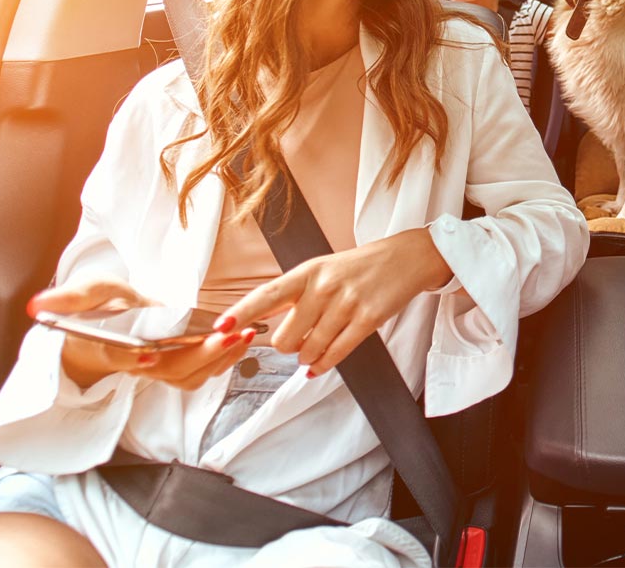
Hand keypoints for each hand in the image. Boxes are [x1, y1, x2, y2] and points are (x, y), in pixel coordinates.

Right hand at [30, 277, 255, 390]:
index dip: (130, 358)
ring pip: (188, 376)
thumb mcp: (85, 292)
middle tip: (225, 336)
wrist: (109, 327)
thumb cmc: (98, 309)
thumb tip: (37, 306)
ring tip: (244, 335)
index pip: (116, 356)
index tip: (147, 352)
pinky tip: (243, 339)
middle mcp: (135, 362)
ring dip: (218, 359)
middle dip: (198, 356)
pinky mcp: (176, 367)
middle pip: (166, 370)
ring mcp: (158, 369)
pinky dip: (224, 359)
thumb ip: (68, 298)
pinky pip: (201, 373)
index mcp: (107, 345)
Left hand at [216, 228, 453, 376]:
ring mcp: (346, 303)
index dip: (242, 312)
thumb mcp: (321, 269)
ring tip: (312, 350)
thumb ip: (294, 294)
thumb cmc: (357, 267)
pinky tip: (319, 365)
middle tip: (297, 340)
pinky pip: (336, 353)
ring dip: (307, 356)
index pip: (267, 294)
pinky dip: (323, 364)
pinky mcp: (368, 319)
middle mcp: (324, 286)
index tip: (221, 327)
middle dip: (287, 346)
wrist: (404, 259)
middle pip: (286, 336)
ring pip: (310, 349)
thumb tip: (266, 324)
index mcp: (307, 272)